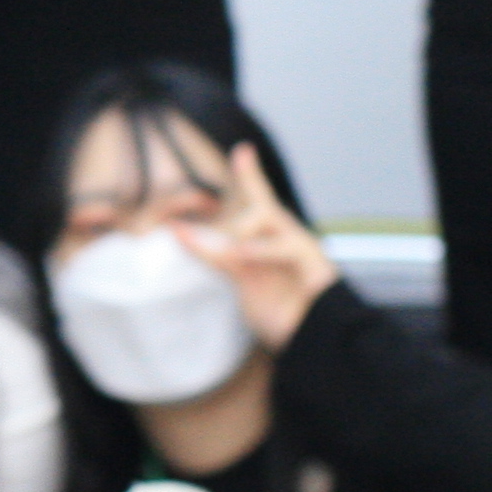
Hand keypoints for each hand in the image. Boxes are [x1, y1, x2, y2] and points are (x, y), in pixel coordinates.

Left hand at [174, 142, 340, 350]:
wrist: (314, 340)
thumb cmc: (280, 305)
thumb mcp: (240, 276)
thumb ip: (212, 254)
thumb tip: (177, 230)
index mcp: (269, 236)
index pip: (258, 198)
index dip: (250, 175)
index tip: (242, 151)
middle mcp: (287, 236)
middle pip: (261, 203)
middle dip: (239, 200)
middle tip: (204, 230)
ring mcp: (302, 249)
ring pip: (268, 218)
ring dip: (239, 229)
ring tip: (222, 248)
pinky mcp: (315, 266)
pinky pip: (285, 247)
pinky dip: (259, 249)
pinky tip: (239, 253)